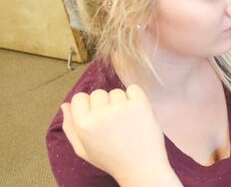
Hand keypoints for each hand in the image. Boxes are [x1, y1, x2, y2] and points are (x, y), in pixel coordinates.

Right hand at [61, 85, 180, 185]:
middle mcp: (100, 113)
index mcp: (83, 124)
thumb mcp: (82, 149)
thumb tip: (65, 105)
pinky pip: (134, 88)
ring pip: (116, 92)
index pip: (79, 97)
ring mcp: (121, 107)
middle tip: (113, 121)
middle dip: (104, 104)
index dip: (88, 105)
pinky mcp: (140, 104)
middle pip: (98, 93)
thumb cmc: (110, 159)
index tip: (96, 116)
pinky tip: (136, 112)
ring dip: (121, 102)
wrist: (140, 166)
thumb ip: (70, 127)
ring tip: (126, 121)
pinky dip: (135, 96)